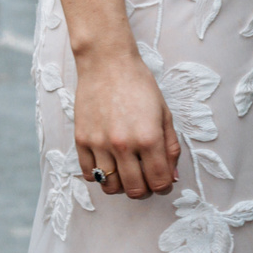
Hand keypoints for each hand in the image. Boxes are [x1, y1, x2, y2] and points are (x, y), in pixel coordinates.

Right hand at [72, 47, 180, 198]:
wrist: (107, 62)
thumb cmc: (139, 84)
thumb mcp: (164, 113)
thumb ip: (170, 147)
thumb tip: (171, 177)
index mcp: (149, 138)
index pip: (159, 182)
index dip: (164, 187)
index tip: (162, 181)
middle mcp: (123, 144)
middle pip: (135, 190)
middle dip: (144, 190)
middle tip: (145, 179)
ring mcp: (99, 143)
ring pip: (110, 186)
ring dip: (121, 185)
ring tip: (125, 172)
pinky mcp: (81, 140)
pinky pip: (88, 174)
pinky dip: (99, 175)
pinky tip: (107, 163)